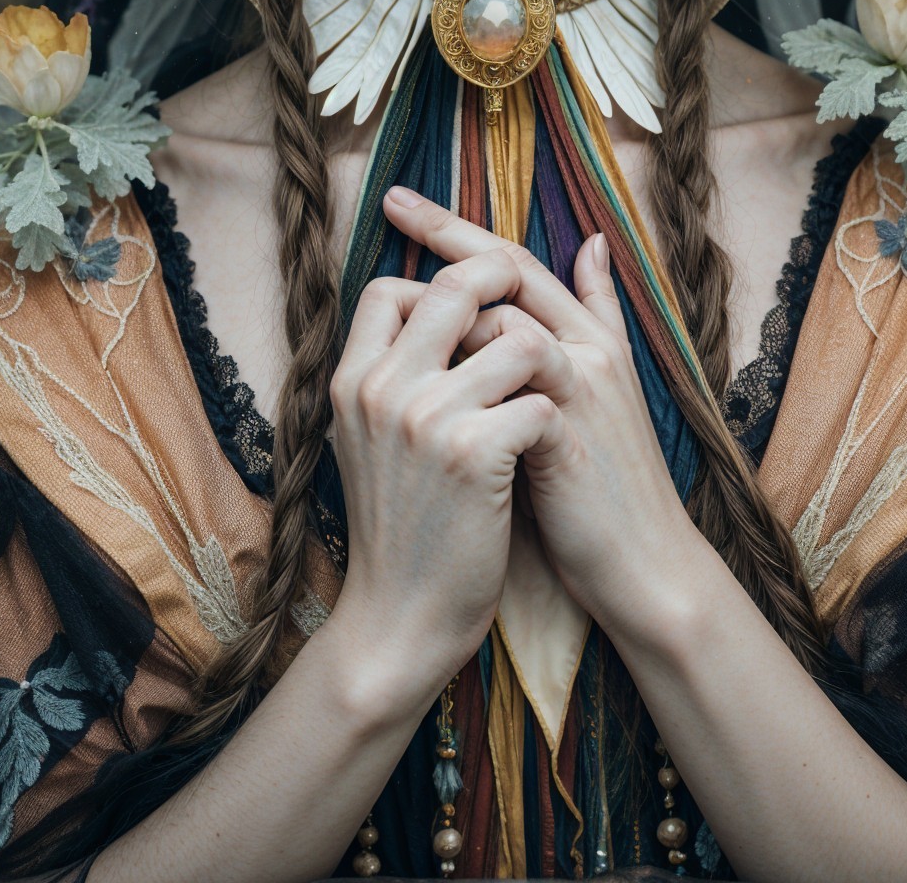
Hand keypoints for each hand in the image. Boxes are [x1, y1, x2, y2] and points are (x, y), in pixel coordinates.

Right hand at [328, 247, 565, 695]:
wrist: (400, 620)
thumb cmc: (402, 528)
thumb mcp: (370, 441)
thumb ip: (392, 377)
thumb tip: (428, 311)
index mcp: (352, 382)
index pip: (388, 290)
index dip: (436, 285)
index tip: (473, 307)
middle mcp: (382, 389)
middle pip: (455, 289)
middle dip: (504, 291)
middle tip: (533, 324)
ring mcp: (426, 419)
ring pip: (516, 338)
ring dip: (544, 367)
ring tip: (543, 399)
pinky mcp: (473, 454)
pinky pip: (539, 400)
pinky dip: (553, 424)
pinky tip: (545, 454)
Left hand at [382, 187, 700, 632]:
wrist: (644, 564)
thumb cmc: (600, 484)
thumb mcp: (596, 391)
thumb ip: (592, 318)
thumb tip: (594, 244)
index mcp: (591, 337)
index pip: (519, 262)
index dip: (462, 228)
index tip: (403, 199)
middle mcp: (592, 350)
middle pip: (515, 270)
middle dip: (449, 234)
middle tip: (392, 202)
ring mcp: (584, 391)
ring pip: (511, 322)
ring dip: (453, 320)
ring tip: (401, 320)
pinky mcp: (569, 437)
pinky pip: (515, 386)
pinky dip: (470, 380)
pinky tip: (428, 381)